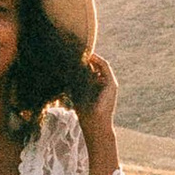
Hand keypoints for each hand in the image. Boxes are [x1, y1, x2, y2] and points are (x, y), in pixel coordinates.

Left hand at [75, 51, 121, 174]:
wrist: (95, 126)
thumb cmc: (85, 114)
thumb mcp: (76, 95)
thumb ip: (73, 84)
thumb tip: (62, 74)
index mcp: (97, 86)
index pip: (90, 69)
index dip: (82, 61)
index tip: (71, 55)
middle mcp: (104, 84)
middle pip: (95, 65)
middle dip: (86, 57)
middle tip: (74, 49)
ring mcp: (110, 84)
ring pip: (101, 64)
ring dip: (91, 57)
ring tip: (81, 50)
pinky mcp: (112, 85)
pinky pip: (105, 67)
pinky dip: (97, 60)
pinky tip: (88, 56)